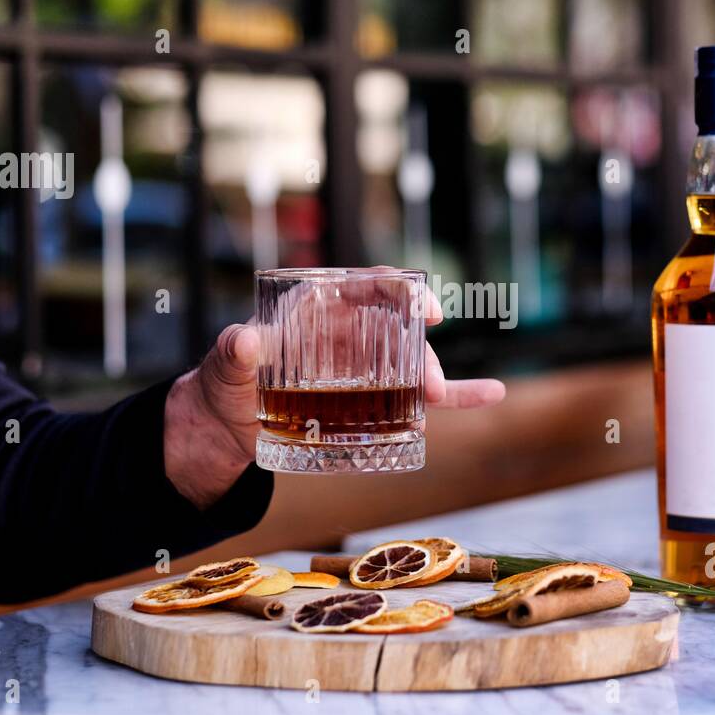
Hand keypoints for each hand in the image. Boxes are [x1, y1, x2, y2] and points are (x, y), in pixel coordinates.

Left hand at [163, 295, 505, 507]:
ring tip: (441, 398)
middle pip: (398, 329)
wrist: (223, 429)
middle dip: (420, 350)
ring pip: (412, 363)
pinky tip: (492, 392)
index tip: (424, 308)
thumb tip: (244, 341)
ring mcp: (365, 369)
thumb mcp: (222, 369)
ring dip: (435, 377)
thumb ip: (232, 354)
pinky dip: (459, 395)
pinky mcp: (373, 403)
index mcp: (319, 309)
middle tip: (430, 384)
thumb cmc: (222, 386)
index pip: (367, 285)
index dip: (400, 289)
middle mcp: (350, 333)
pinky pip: (421, 397)